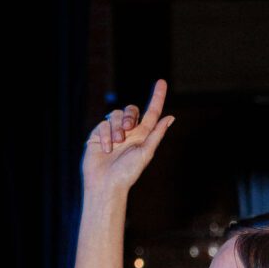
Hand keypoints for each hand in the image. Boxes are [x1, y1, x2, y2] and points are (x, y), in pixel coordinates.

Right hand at [82, 78, 174, 199]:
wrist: (105, 184)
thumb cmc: (127, 174)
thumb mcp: (145, 153)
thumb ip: (156, 134)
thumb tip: (170, 117)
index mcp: (142, 136)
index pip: (151, 112)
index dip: (157, 97)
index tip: (162, 82)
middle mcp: (128, 132)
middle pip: (131, 110)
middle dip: (129, 115)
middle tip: (128, 129)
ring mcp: (112, 133)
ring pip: (115, 115)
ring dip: (116, 128)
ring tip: (116, 143)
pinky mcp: (98, 136)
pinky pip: (102, 125)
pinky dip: (105, 136)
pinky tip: (106, 149)